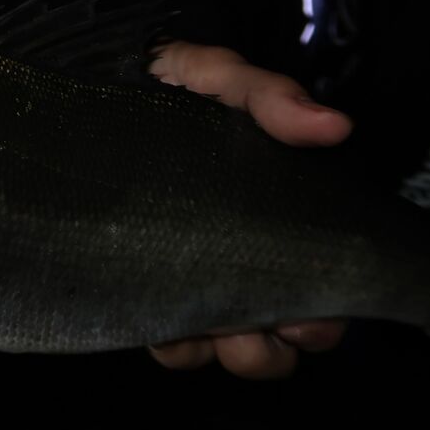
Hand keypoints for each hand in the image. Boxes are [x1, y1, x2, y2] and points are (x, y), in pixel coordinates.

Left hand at [145, 41, 349, 378]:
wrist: (100, 83)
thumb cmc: (171, 84)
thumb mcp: (219, 77)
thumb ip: (269, 97)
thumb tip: (330, 125)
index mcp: (273, 223)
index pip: (315, 298)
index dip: (313, 322)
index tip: (296, 315)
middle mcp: (239, 261)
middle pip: (274, 344)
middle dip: (265, 349)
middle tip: (245, 324)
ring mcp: (189, 279)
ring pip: (221, 352)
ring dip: (214, 348)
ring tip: (196, 319)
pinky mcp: (141, 288)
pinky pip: (167, 343)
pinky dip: (169, 341)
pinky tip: (154, 313)